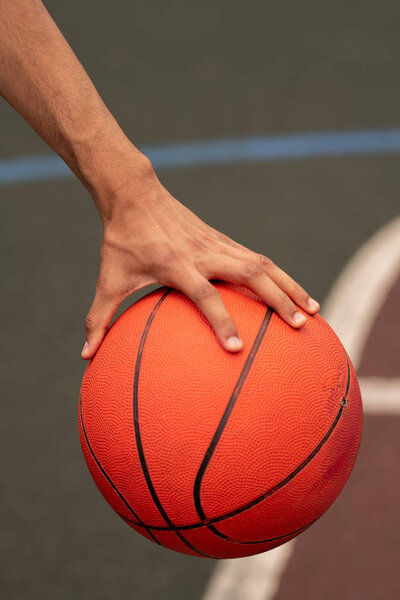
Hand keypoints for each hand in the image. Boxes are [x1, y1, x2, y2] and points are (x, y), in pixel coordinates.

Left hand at [81, 161, 319, 358]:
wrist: (135, 194)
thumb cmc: (122, 239)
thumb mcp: (109, 278)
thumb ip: (99, 318)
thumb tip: (84, 356)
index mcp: (178, 265)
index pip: (205, 296)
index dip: (221, 321)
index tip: (236, 349)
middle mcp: (205, 253)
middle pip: (252, 275)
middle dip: (279, 300)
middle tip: (300, 326)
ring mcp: (219, 243)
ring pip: (264, 264)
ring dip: (291, 286)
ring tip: (314, 311)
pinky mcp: (224, 239)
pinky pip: (258, 257)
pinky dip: (280, 275)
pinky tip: (293, 292)